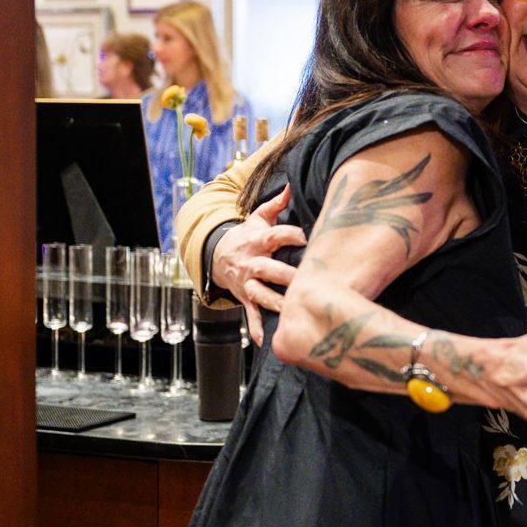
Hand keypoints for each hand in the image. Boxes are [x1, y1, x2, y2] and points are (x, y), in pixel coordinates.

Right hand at [211, 186, 307, 338]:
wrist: (216, 257)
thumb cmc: (247, 236)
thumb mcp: (257, 219)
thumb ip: (276, 204)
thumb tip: (292, 185)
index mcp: (258, 241)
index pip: (277, 236)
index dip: (292, 235)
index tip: (310, 237)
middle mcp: (252, 263)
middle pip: (268, 269)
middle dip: (285, 275)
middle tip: (305, 280)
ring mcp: (247, 282)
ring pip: (261, 294)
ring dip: (275, 303)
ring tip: (292, 311)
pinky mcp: (245, 298)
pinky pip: (250, 315)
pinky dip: (256, 328)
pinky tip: (266, 341)